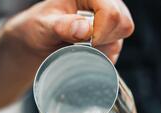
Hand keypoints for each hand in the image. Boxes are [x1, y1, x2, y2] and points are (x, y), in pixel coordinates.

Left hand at [4, 0, 134, 62]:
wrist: (37, 41)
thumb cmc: (38, 27)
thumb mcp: (44, 26)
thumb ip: (62, 26)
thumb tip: (85, 30)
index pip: (111, 13)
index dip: (100, 32)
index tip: (81, 42)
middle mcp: (105, 3)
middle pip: (123, 25)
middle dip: (102, 40)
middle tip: (79, 45)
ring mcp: (109, 22)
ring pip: (120, 41)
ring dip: (98, 50)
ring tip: (76, 47)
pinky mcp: (110, 39)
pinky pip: (114, 53)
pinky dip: (98, 59)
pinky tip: (81, 54)